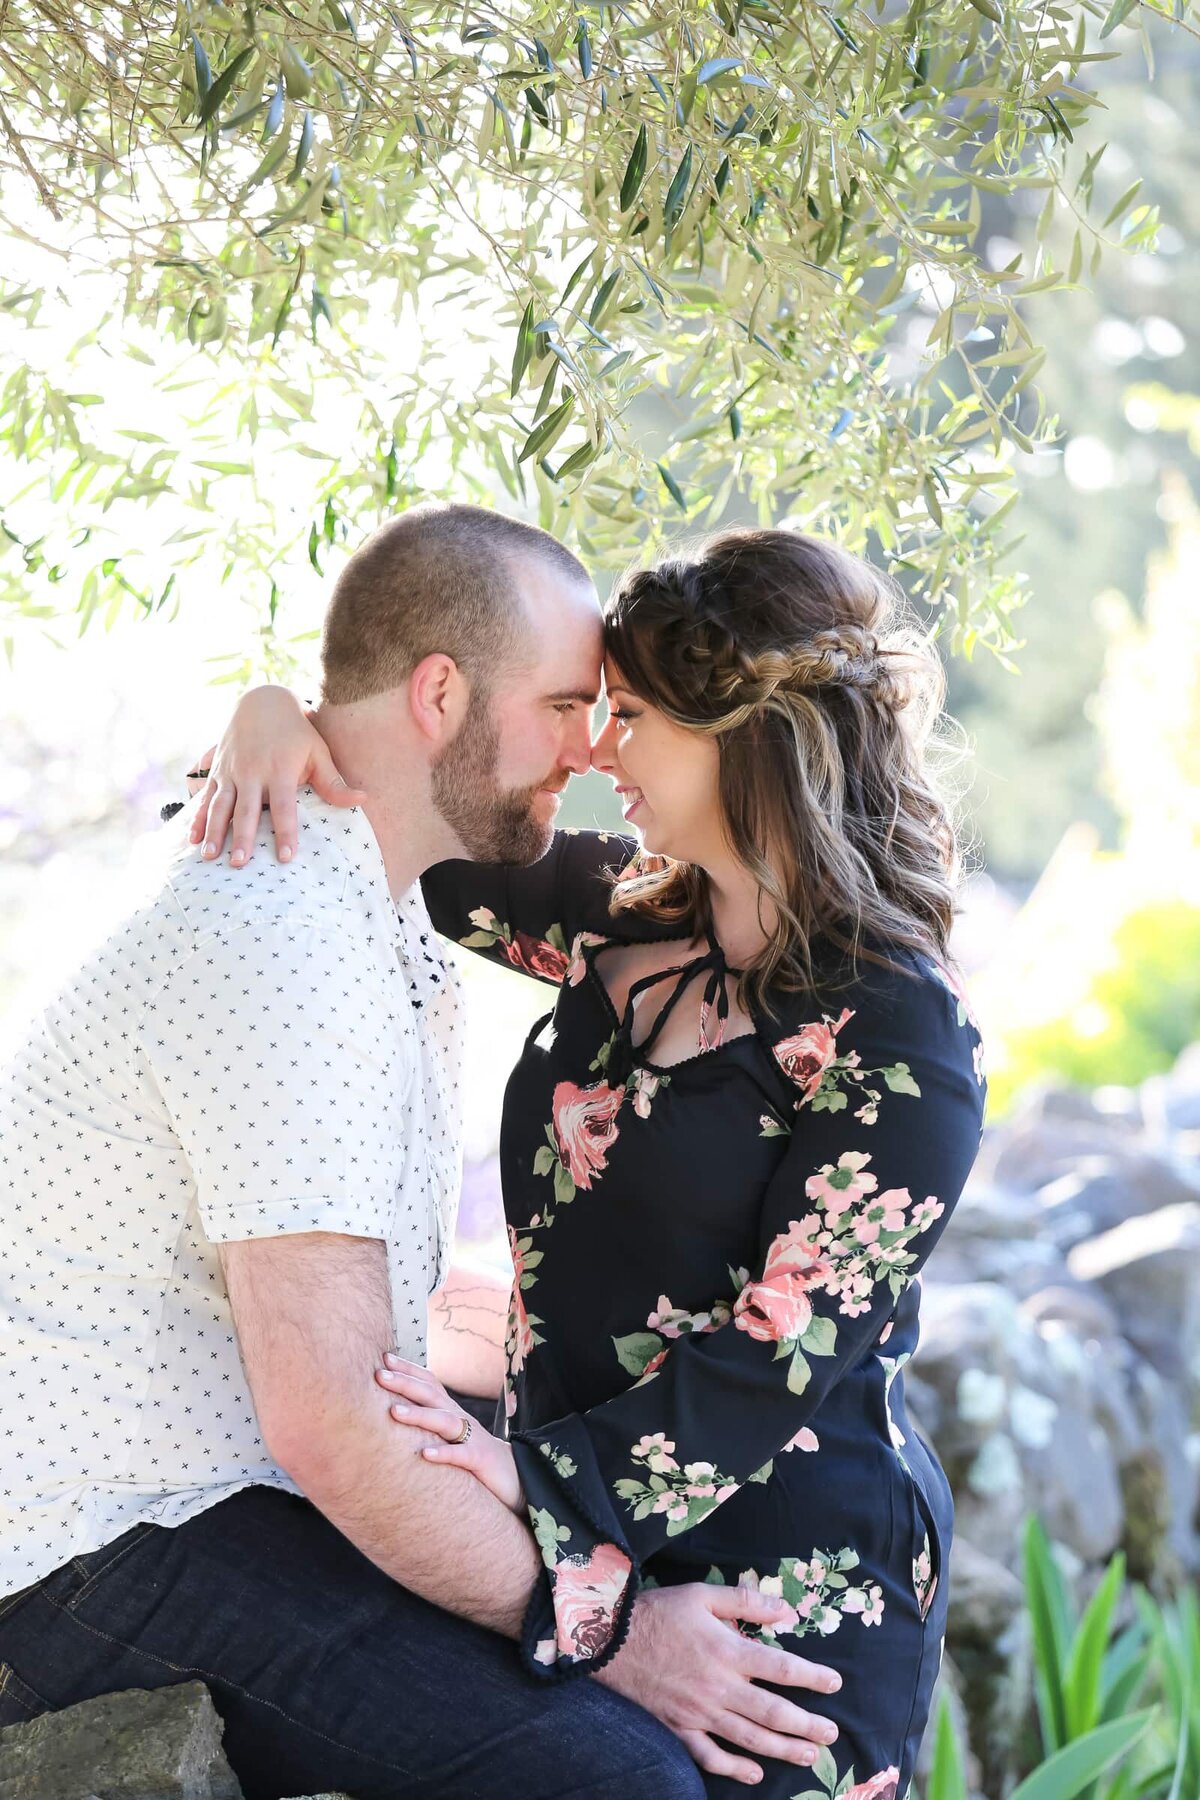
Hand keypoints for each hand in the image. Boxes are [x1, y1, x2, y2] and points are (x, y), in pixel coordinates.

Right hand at [187, 684, 366, 866]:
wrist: (262, 702)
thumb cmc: (297, 732)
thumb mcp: (318, 752)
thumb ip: (334, 781)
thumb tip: (362, 799)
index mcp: (280, 770)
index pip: (284, 807)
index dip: (285, 832)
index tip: (285, 858)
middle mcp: (252, 772)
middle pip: (247, 810)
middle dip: (243, 838)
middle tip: (240, 865)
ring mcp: (231, 771)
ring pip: (220, 806)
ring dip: (214, 832)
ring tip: (209, 856)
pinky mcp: (217, 771)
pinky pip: (205, 797)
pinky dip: (197, 818)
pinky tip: (191, 840)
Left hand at [375, 1355, 524, 1516]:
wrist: (517, 1477)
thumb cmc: (476, 1456)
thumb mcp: (453, 1435)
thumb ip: (432, 1423)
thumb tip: (396, 1411)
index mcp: (452, 1411)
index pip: (429, 1383)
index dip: (409, 1369)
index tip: (384, 1358)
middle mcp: (461, 1419)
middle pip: (432, 1395)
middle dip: (405, 1383)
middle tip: (379, 1375)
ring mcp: (472, 1438)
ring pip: (444, 1421)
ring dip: (419, 1415)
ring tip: (393, 1412)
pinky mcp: (480, 1460)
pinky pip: (461, 1456)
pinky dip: (444, 1453)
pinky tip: (425, 1455)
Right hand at [594, 1580, 842, 1786]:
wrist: (612, 1639)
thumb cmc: (660, 1611)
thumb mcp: (704, 1594)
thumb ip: (747, 1601)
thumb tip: (786, 1611)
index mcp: (728, 1650)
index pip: (782, 1667)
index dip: (812, 1677)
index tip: (834, 1683)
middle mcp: (719, 1686)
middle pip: (773, 1712)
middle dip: (807, 1725)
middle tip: (831, 1734)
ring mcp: (699, 1712)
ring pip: (749, 1739)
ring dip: (783, 1750)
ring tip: (809, 1757)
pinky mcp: (679, 1728)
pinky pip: (710, 1756)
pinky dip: (734, 1768)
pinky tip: (754, 1774)